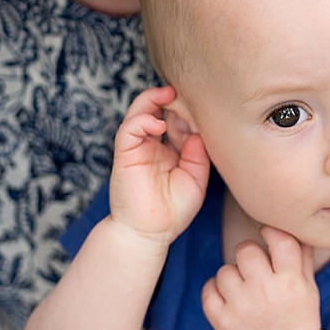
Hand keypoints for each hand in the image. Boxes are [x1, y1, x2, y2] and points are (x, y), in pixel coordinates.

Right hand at [108, 91, 211, 239]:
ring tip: (170, 94)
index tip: (205, 111)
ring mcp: (138, 147)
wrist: (149, 234)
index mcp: (170, 149)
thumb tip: (198, 130)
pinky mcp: (124, 153)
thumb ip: (199, 155)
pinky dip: (143, 120)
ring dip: (154, 99)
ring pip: (141, 111)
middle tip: (189, 95)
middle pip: (160, 110)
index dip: (190, 112)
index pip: (178, 119)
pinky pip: (130, 127)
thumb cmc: (173, 212)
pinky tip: (159, 125)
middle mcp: (153, 144)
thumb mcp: (196, 180)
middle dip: (174, 99)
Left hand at [204, 228, 325, 329]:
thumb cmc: (298, 315)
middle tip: (254, 268)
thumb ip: (301, 254)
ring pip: (224, 271)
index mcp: (290, 281)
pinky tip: (228, 297)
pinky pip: (208, 290)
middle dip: (249, 255)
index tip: (267, 235)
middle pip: (245, 250)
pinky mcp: (224, 322)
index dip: (270, 232)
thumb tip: (293, 222)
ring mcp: (242, 308)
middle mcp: (266, 292)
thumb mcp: (308, 285)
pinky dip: (215, 291)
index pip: (279, 240)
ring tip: (243, 290)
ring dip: (232, 276)